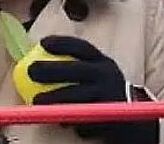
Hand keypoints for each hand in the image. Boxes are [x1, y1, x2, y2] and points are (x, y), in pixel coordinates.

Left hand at [29, 36, 156, 143]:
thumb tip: (38, 59)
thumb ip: (75, 66)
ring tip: (37, 102)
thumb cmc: (102, 92)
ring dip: (55, 99)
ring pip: (78, 97)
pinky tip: (64, 121)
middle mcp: (108, 76)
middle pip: (78, 70)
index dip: (63, 43)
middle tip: (31, 70)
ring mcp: (108, 97)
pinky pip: (83, 118)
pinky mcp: (107, 117)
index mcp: (103, 63)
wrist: (132, 119)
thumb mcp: (95, 74)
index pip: (82, 48)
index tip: (42, 42)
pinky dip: (71, 121)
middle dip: (53, 69)